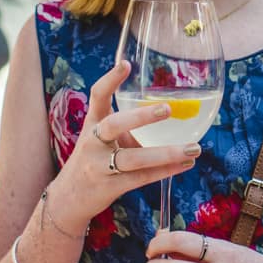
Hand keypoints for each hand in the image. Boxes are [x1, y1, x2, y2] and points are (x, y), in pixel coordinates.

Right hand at [48, 59, 201, 226]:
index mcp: (92, 124)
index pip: (96, 96)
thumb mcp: (103, 139)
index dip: (110, 79)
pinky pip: (140, 177)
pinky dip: (165, 171)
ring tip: (193, 148)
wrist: (69, 198)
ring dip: (166, 153)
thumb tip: (175, 115)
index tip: (126, 64)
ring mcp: (99, 166)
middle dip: (140, 116)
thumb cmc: (95, 160)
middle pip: (113, 125)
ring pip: (132, 158)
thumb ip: (128, 128)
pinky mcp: (109, 187)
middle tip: (168, 109)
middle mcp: (92, 143)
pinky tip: (185, 165)